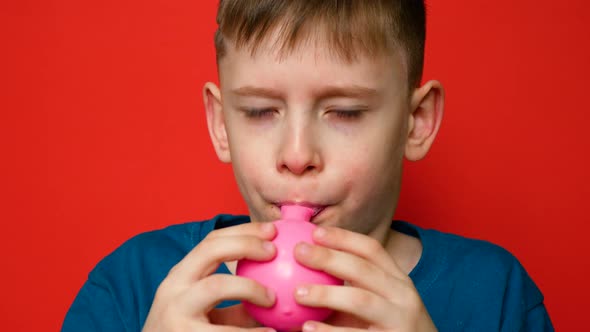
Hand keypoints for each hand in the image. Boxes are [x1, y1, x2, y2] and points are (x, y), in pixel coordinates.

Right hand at [142, 222, 277, 331]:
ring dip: (250, 287)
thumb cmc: (189, 331)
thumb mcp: (209, 310)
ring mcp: (176, 310)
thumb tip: (284, 282)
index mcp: (182, 274)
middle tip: (273, 251)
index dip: (244, 230)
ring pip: (216, 285)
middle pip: (210, 250)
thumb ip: (239, 296)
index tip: (272, 230)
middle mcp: (175, 287)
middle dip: (245, 244)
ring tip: (273, 298)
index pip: (212, 240)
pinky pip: (223, 330)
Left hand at [293, 226, 436, 331]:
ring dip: (326, 294)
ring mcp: (398, 321)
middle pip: (363, 270)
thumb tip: (305, 266)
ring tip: (298, 293)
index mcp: (397, 280)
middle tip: (299, 252)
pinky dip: (329, 331)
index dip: (344, 238)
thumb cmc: (386, 328)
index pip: (372, 250)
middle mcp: (402, 297)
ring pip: (360, 300)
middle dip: (329, 258)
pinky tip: (307, 327)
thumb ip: (349, 286)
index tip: (315, 232)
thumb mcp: (378, 301)